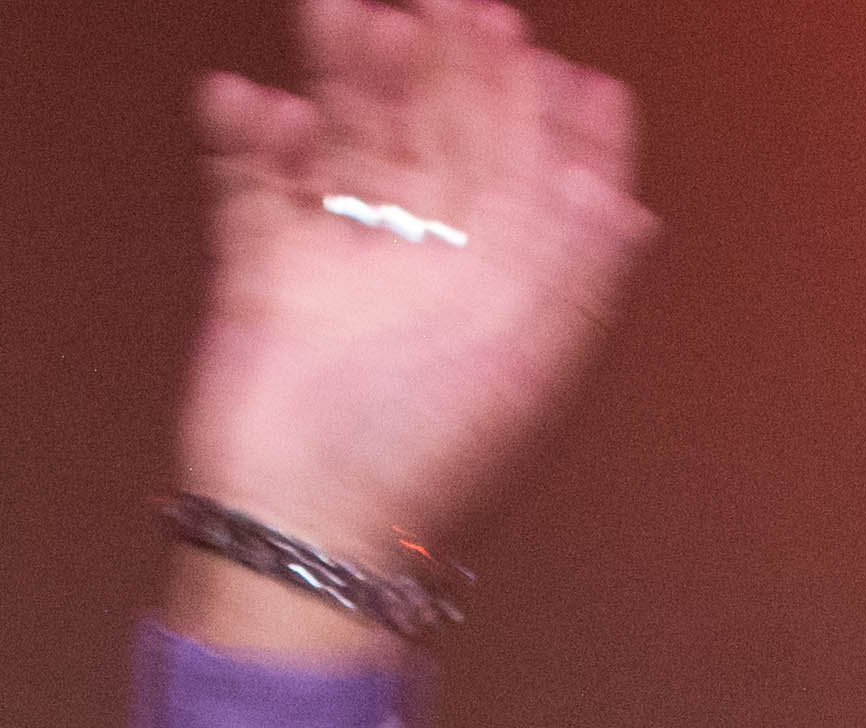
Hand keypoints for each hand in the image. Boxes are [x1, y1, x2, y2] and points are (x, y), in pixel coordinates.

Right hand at [168, 2, 654, 652]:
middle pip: (437, 135)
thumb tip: (620, 187)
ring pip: (348, 144)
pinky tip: (246, 96)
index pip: (525, 167)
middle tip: (445, 2)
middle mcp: (428, 269)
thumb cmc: (424, 463)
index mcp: (502, 287)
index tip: (530, 43)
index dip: (531, 102)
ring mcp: (343, 269)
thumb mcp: (527, 361)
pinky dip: (244, 136)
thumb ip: (576, 267)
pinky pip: (252, 188)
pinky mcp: (263, 281)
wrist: (301, 536)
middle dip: (440, 66)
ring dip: (345, 77)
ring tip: (342, 13)